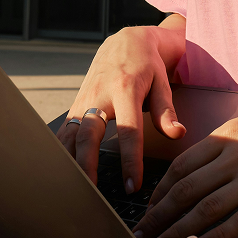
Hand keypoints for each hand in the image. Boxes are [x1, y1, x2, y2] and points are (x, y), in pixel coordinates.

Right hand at [56, 23, 186, 193]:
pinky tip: (60, 173)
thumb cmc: (147, 65)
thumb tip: (178, 134)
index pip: (128, 132)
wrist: (125, 42)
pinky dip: (60, 152)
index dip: (130, 161)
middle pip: (89, 135)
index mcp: (125, 90)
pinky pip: (63, 131)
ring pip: (70, 135)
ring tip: (74, 191)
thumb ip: (167, 111)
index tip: (132, 186)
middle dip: (89, 167)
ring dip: (70, 163)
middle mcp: (100, 95)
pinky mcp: (76, 104)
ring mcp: (84, 100)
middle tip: (95, 195)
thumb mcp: (162, 83)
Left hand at [132, 87, 237, 237]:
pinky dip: (217, 237)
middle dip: (160, 215)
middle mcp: (236, 154)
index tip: (149, 206)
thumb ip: (231, 143)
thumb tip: (208, 166)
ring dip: (180, 231)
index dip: (160, 190)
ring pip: (207, 208)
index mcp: (229, 135)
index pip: (182, 165)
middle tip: (141, 233)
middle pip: (186, 190)